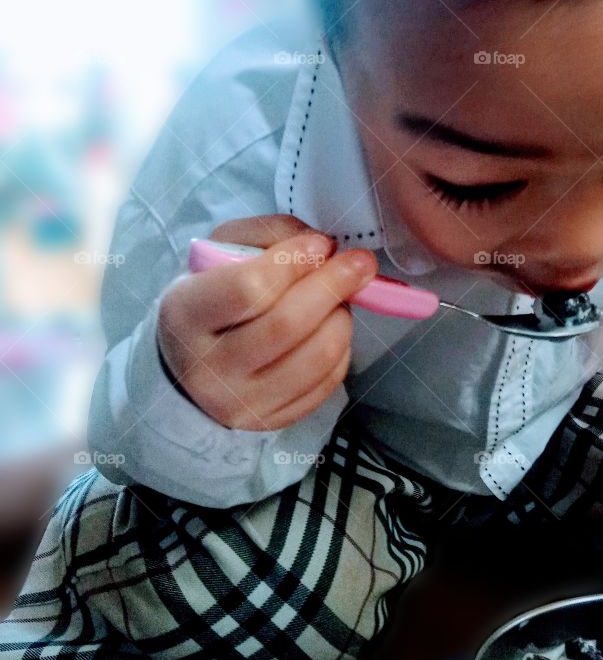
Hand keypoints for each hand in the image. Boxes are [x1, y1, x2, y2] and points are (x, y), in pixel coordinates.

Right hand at [157, 213, 377, 429]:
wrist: (188, 366)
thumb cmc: (211, 296)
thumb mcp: (222, 251)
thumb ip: (270, 236)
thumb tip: (324, 247)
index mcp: (184, 313)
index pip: (249, 289)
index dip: (294, 262)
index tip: (321, 244)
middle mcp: (207, 368)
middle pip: (287, 324)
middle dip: (334, 286)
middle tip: (361, 263)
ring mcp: (239, 404)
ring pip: (316, 357)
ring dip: (342, 318)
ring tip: (340, 299)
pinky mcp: (270, 423)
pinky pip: (327, 383)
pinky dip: (342, 349)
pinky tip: (331, 329)